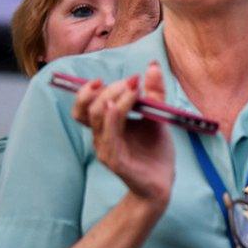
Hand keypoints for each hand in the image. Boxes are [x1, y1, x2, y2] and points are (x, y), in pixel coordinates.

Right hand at [71, 61, 173, 203]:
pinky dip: (112, 118)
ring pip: (97, 116)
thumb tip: (153, 64)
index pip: (86, 103)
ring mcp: (106, 148)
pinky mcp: (115, 161)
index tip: (126, 78)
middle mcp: (101, 136)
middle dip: (110, 88)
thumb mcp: (157, 118)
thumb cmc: (155, 151)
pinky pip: (109, 136)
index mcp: (105, 126)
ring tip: (134, 89)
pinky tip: (118, 107)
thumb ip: (154, 94)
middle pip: (90, 106)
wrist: (162, 183)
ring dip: (115, 97)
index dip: (95, 87)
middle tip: (133, 82)